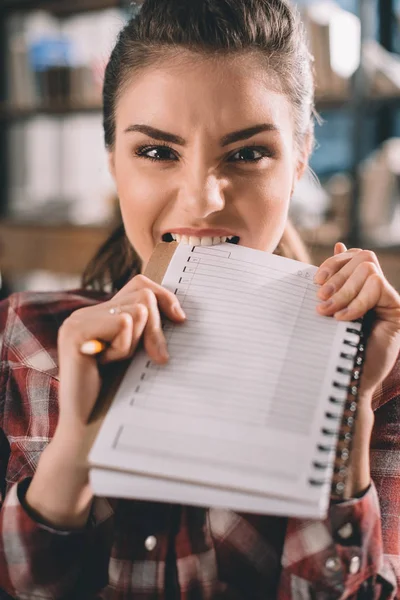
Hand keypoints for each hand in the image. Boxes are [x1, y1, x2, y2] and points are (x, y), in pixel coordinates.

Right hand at [57, 274, 185, 429]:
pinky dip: (123, 348)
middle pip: (142, 296)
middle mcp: (85, 313)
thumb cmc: (116, 394)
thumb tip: (179, 314)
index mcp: (99, 315)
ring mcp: (77, 320)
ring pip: (137, 311)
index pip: (139, 284)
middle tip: (155, 356)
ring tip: (116, 362)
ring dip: (135, 343)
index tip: (181, 320)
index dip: (164, 297)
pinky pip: (123, 323)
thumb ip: (147, 330)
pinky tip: (105, 364)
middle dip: (155, 328)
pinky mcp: (76, 331)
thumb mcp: (137, 355)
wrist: (88, 426)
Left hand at [314, 243, 399, 402]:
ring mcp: (388, 300)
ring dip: (344, 289)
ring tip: (328, 312)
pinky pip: (377, 287)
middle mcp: (377, 290)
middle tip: (320, 301)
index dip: (333, 264)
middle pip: (362, 258)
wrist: (348, 382)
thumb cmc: (334, 349)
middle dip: (336, 277)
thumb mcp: (328, 311)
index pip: (353, 257)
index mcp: (359, 287)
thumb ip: (333, 283)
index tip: (315, 281)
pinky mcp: (397, 310)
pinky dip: (356, 301)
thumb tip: (339, 245)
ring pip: (368, 269)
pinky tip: (343, 319)